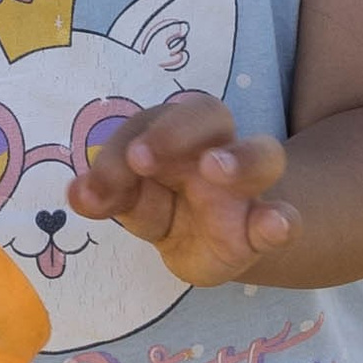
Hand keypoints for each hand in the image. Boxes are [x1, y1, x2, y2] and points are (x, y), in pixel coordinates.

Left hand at [69, 94, 292, 287]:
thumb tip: (76, 193)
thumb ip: (112, 196)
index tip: (92, 186)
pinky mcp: (265, 229)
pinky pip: (286, 217)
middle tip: (141, 158)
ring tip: (214, 169)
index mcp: (174, 137)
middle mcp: (215, 150)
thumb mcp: (136, 204)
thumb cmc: (167, 210)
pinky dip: (283, 220)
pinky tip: (276, 224)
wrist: (214, 247)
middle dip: (175, 131)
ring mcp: (247, 189)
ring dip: (239, 158)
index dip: (119, 148)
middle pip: (209, 115)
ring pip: (262, 153)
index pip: (149, 125)